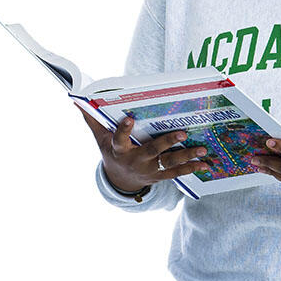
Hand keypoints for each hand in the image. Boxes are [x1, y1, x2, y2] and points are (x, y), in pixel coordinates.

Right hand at [75, 104, 209, 191]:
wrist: (120, 181)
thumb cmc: (111, 153)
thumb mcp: (99, 138)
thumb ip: (91, 119)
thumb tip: (76, 100)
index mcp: (119, 150)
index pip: (118, 139)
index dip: (123, 129)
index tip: (129, 118)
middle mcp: (136, 161)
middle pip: (152, 151)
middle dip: (167, 142)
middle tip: (182, 132)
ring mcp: (149, 170)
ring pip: (169, 163)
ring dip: (186, 156)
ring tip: (201, 149)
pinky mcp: (160, 176)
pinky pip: (176, 173)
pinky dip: (191, 168)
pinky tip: (204, 163)